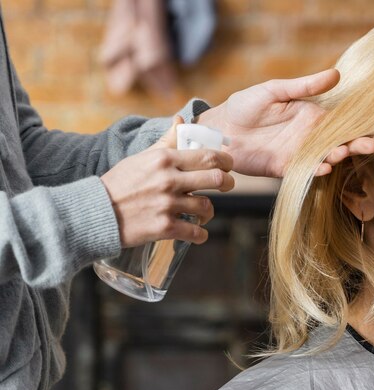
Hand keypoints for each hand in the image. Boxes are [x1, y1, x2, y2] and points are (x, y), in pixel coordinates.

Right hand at [101, 117, 234, 246]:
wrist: (95, 211)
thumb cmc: (120, 183)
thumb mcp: (142, 157)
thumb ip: (166, 141)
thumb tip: (181, 120)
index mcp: (165, 160)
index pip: (209, 156)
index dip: (226, 161)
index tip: (229, 165)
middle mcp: (169, 180)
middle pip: (216, 179)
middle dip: (228, 183)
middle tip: (227, 186)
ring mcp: (167, 204)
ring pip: (207, 207)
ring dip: (209, 212)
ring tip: (203, 213)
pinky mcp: (164, 227)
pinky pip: (195, 232)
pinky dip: (200, 235)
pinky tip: (197, 233)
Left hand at [197, 69, 373, 176]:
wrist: (220, 129)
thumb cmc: (245, 105)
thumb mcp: (275, 90)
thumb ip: (305, 86)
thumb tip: (336, 74)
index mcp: (312, 116)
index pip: (343, 123)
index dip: (363, 127)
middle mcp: (309, 137)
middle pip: (341, 142)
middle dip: (360, 144)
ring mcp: (298, 154)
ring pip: (327, 158)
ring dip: (340, 156)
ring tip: (349, 152)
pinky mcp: (285, 169)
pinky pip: (305, 172)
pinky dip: (316, 170)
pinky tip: (325, 166)